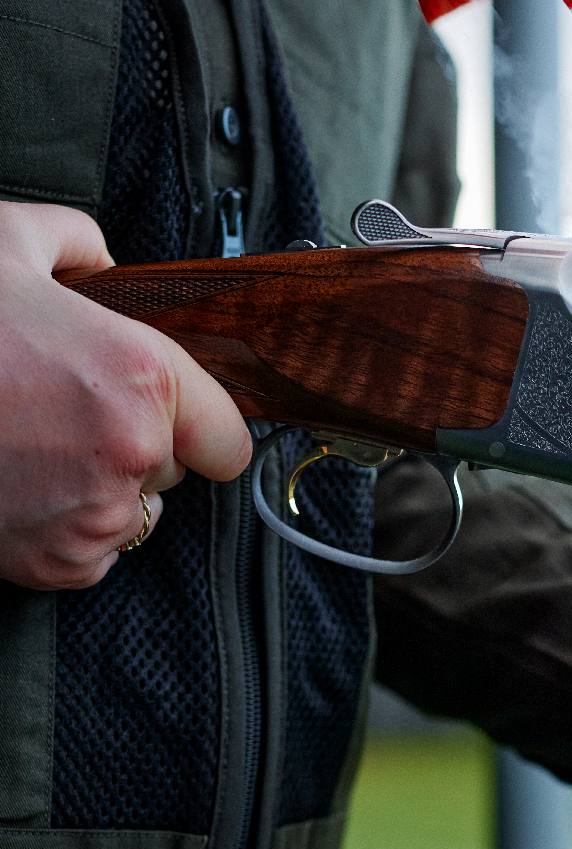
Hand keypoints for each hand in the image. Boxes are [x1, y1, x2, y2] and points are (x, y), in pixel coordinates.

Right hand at [0, 200, 250, 588]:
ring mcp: (94, 517)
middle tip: (68, 410)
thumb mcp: (7, 242)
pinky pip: (94, 550)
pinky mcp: (58, 564)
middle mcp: (131, 453)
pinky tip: (20, 484)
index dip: (203, 425)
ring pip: (133, 510)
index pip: (229, 437)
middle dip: (138, 443)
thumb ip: (79, 243)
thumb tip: (106, 265)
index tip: (180, 418)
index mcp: (140, 377)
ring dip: (103, 487)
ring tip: (36, 447)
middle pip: (174, 468)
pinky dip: (67, 527)